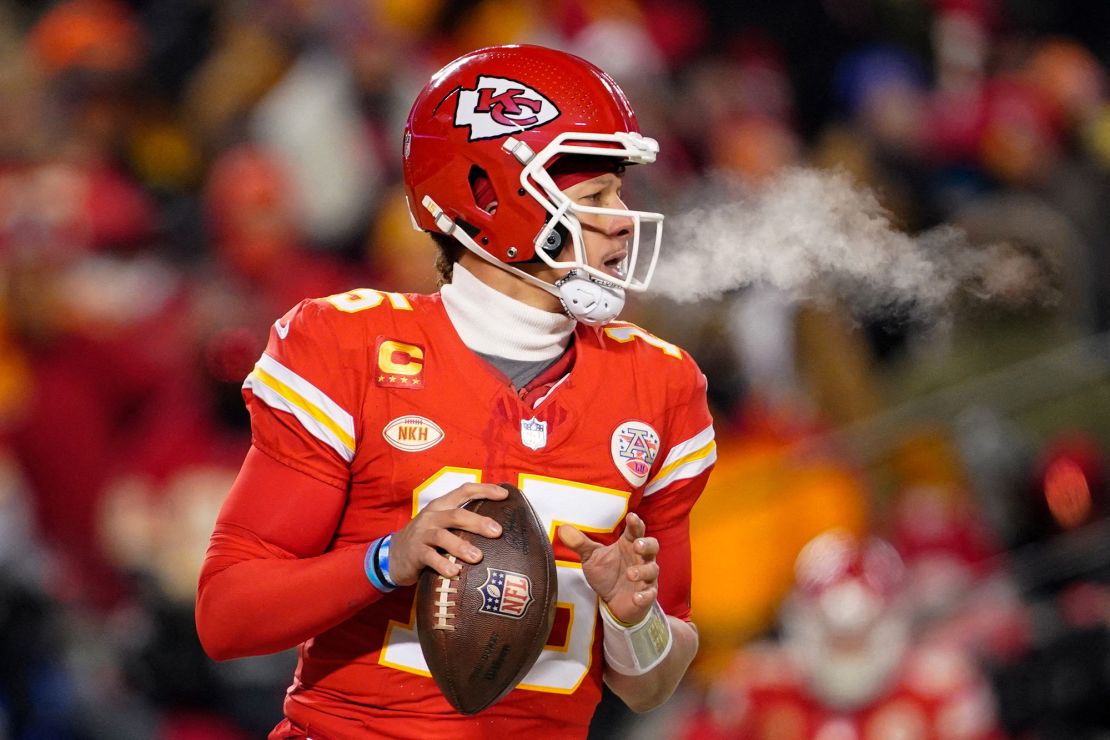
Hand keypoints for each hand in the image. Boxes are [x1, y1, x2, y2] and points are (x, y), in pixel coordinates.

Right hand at [387, 482, 506, 584]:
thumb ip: (462, 523)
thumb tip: (498, 527)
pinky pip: (429, 557)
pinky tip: (454, 572)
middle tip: (497, 532)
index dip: (484, 490)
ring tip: (478, 557)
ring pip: (443, 536)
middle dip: (478, 522)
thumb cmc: (426, 539)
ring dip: (461, 546)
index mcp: (441, 505)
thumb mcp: (442, 524)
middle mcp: (432, 516)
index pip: (464, 491)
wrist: (393, 554)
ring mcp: (422, 534)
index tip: (504, 495)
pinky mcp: (415, 552)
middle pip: (457, 515)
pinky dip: (442, 564)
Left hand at [558, 512, 658, 624]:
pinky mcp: (646, 595)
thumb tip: (562, 529)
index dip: (636, 523)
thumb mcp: (591, 557)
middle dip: (646, 545)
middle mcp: (640, 558)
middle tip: (637, 545)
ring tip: (630, 574)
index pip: (636, 531)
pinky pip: (650, 594)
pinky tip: (636, 597)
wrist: (612, 602)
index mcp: (628, 545)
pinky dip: (644, 595)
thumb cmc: (606, 574)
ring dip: (642, 571)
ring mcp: (646, 577)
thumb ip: (580, 544)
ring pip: (652, 570)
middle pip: (652, 546)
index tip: (632, 517)